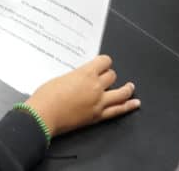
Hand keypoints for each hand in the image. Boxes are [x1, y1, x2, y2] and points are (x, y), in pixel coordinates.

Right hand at [25, 55, 139, 136]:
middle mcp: (95, 86)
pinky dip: (128, 106)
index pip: (104, 62)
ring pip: (121, 92)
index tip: (102, 64)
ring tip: (130, 87)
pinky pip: (118, 110)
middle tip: (105, 78)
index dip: (104, 62)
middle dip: (109, 75)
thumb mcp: (61, 78)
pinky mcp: (97, 116)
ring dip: (127, 89)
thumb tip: (81, 77)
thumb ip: (75, 76)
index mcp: (85, 73)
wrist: (44, 115)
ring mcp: (99, 102)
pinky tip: (135, 103)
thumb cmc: (46, 96)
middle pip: (112, 76)